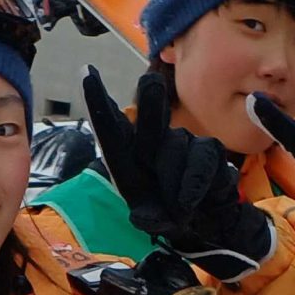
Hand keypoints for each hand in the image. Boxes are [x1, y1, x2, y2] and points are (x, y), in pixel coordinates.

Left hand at [83, 69, 276, 281]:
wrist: (202, 221)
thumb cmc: (166, 213)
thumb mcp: (150, 219)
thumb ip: (146, 218)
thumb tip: (144, 218)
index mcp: (125, 154)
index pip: (110, 125)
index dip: (99, 100)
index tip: (87, 73)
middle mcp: (150, 141)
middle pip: (150, 112)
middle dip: (151, 99)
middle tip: (152, 80)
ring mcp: (180, 140)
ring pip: (176, 147)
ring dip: (174, 182)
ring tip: (176, 210)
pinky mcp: (207, 149)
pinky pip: (201, 159)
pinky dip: (193, 184)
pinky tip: (189, 202)